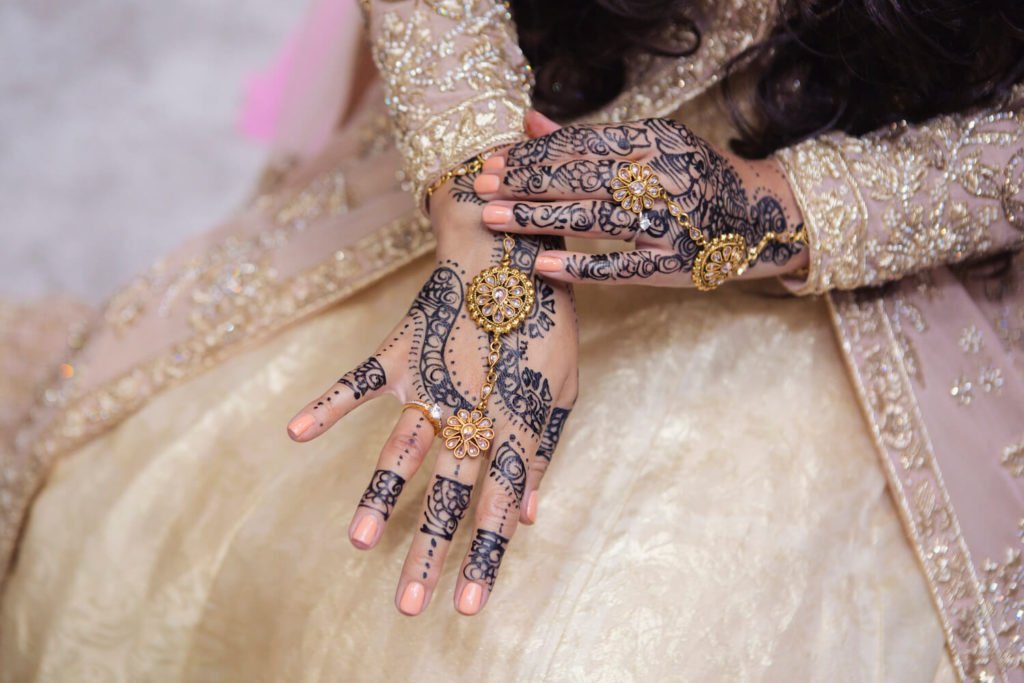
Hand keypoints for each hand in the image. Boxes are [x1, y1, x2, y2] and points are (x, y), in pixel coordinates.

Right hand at [286, 172, 577, 616]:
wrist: (510, 246)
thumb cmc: (546, 318)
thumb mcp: (564, 384)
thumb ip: (543, 448)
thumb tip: (533, 512)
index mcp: (514, 420)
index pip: (500, 502)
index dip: (484, 555)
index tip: (466, 607)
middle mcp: (471, 408)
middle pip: (448, 491)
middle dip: (429, 551)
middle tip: (407, 606)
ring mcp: (432, 379)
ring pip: (401, 448)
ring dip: (379, 496)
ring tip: (358, 544)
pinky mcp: (401, 350)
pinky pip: (358, 381)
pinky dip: (327, 403)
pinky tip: (295, 432)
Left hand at [473, 111, 807, 285]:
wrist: (761, 216)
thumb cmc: (691, 178)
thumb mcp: (649, 146)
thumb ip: (589, 139)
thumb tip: (530, 121)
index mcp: (654, 142)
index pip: (581, 145)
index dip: (533, 153)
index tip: (493, 160)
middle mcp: (663, 177)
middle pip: (582, 177)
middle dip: (525, 182)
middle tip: (481, 186)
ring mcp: (670, 222)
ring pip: (594, 219)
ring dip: (540, 219)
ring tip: (495, 219)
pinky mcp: (674, 264)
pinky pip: (620, 266)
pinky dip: (580, 266)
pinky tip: (541, 264)